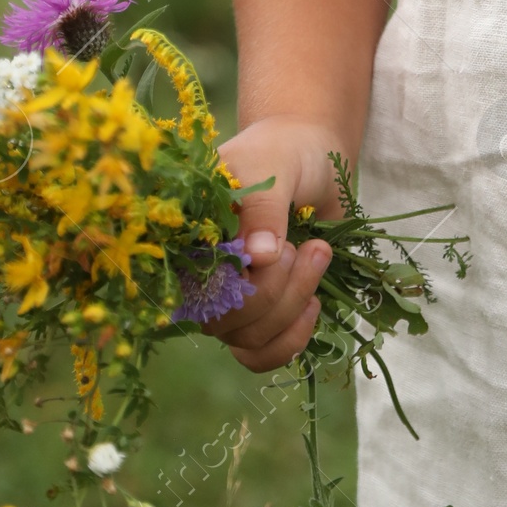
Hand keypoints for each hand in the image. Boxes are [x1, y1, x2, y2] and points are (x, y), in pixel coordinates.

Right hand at [209, 116, 343, 369]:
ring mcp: (230, 299)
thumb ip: (263, 207)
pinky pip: (260, 354)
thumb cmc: (283, 153)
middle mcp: (201, 275)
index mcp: (188, 239)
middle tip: (307, 247)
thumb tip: (259, 256)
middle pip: (226, 321)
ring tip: (318, 255)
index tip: (276, 249)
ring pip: (248, 339)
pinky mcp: (259, 312)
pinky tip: (313, 305)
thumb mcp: (272, 167)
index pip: (196, 286)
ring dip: (293, 305)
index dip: (237, 282)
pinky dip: (290, 340)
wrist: (309, 152)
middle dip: (277, 290)